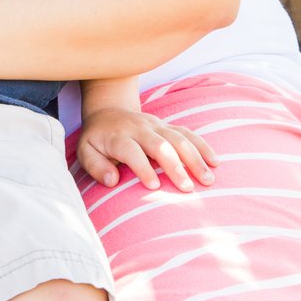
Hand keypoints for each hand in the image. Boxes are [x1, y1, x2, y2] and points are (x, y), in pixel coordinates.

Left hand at [75, 107, 217, 191]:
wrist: (107, 112)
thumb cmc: (97, 139)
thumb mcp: (85, 151)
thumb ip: (95, 166)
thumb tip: (112, 181)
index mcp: (118, 136)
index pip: (131, 150)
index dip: (142, 168)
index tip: (154, 186)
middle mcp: (139, 128)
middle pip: (160, 144)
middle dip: (175, 165)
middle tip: (187, 188)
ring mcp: (155, 125)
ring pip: (178, 137)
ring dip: (195, 158)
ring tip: (208, 179)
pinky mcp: (167, 126)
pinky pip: (188, 133)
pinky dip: (202, 146)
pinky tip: (216, 162)